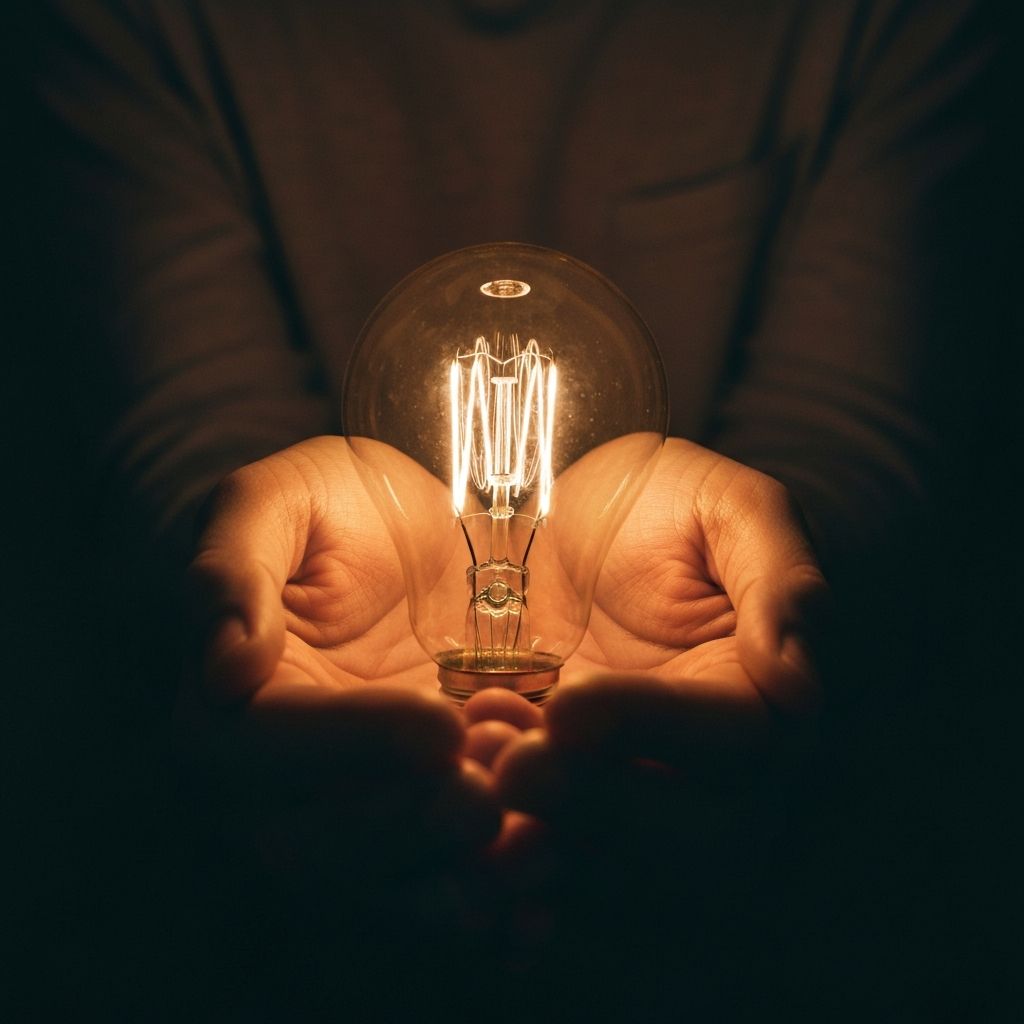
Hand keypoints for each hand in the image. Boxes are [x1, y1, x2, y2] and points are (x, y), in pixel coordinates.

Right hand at [178, 437, 499, 909]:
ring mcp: (358, 804)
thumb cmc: (338, 508)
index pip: (262, 744)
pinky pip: (442, 884)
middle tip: (486, 800)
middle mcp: (284, 775)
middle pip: (312, 845)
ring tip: (536, 848)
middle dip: (401, 830)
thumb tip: (220, 668)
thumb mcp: (282, 500)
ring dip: (454, 878)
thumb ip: (233, 568)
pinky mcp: (423, 816)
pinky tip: (545, 901)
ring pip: (381, 883)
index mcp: (235, 700)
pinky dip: (493, 904)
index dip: (348, 742)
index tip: (437, 724)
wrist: (421, 532)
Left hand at [493, 438, 828, 858]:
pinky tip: (454, 824)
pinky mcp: (559, 796)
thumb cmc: (662, 505)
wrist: (570, 517)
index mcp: (752, 698)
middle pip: (674, 831)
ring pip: (604, 856)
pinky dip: (500, 858)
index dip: (651, 727)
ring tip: (472, 780)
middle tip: (512, 766)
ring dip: (537, 837)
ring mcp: (624, 787)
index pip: (731, 740)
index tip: (570, 705)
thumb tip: (801, 688)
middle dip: (591, 803)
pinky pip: (541, 854)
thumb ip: (783, 579)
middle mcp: (700, 765)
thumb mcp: (730, 506)